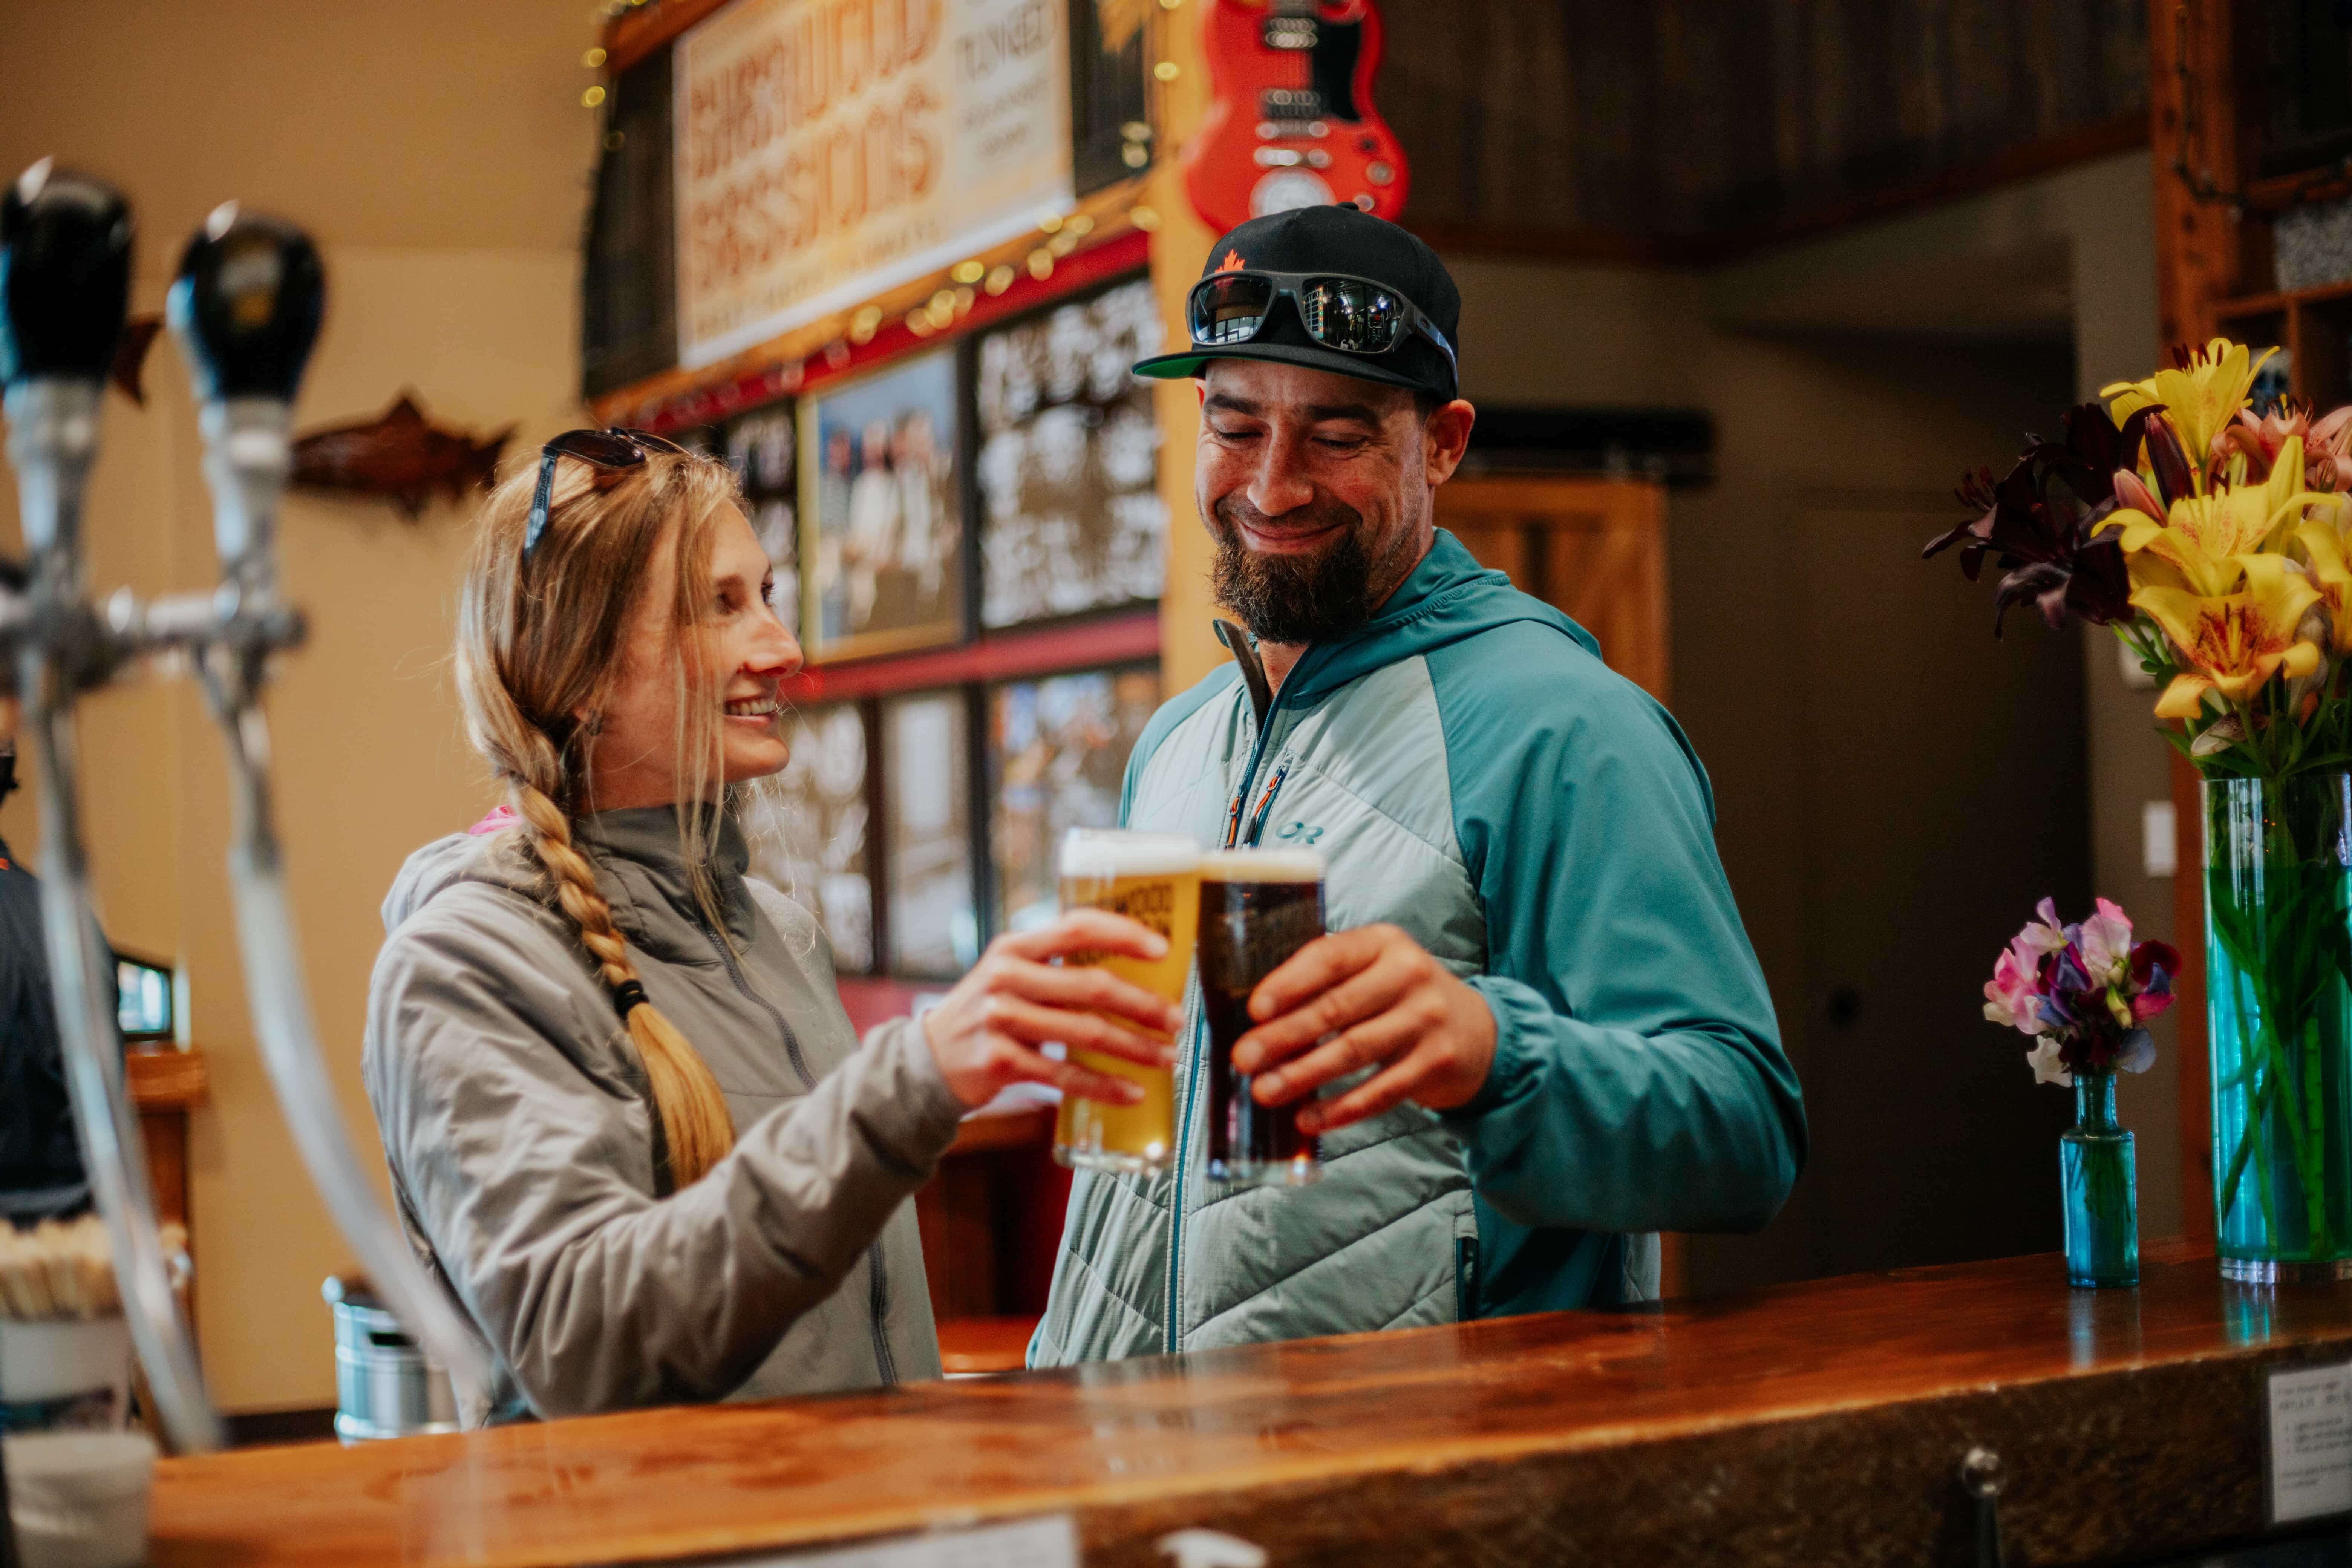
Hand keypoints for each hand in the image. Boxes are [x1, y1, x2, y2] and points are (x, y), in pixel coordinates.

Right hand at [921, 910, 1183, 1108]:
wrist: (929, 1060)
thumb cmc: (988, 1012)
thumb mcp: (1011, 975)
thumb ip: (1058, 967)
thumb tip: (1136, 971)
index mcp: (1015, 946)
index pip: (1077, 927)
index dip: (1124, 934)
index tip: (1163, 949)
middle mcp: (1007, 977)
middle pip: (1091, 985)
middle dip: (1143, 1004)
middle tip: (1176, 1019)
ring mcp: (1001, 1019)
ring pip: (1085, 1033)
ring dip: (1134, 1048)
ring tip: (1165, 1057)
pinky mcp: (1000, 1061)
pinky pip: (1065, 1074)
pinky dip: (1103, 1086)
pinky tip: (1131, 1092)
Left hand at [1233, 923, 1496, 1135]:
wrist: (1475, 1030)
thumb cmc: (1400, 997)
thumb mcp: (1372, 970)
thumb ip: (1325, 982)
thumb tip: (1257, 1021)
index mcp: (1382, 943)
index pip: (1330, 957)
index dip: (1289, 983)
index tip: (1255, 1009)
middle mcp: (1408, 975)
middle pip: (1337, 1008)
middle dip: (1284, 1035)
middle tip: (1244, 1058)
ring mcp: (1425, 1020)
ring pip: (1354, 1050)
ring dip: (1304, 1074)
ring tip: (1265, 1091)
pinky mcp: (1435, 1063)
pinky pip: (1380, 1090)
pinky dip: (1341, 1107)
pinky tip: (1309, 1119)